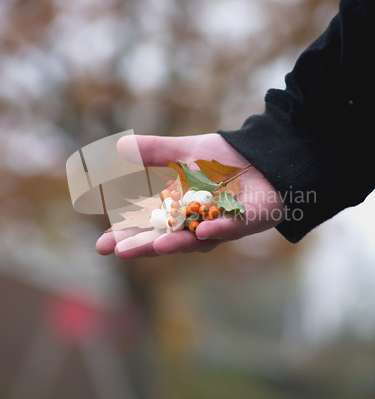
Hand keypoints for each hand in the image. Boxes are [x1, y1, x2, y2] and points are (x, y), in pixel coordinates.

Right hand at [96, 133, 284, 257]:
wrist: (264, 154)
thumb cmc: (224, 157)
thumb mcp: (184, 150)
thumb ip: (154, 151)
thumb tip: (118, 147)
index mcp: (180, 209)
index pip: (148, 225)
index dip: (126, 235)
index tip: (102, 245)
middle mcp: (197, 222)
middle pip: (167, 237)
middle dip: (144, 245)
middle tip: (119, 252)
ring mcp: (221, 224)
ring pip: (197, 239)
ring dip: (178, 243)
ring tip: (155, 247)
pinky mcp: (247, 220)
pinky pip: (231, 227)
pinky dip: (218, 229)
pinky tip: (204, 232)